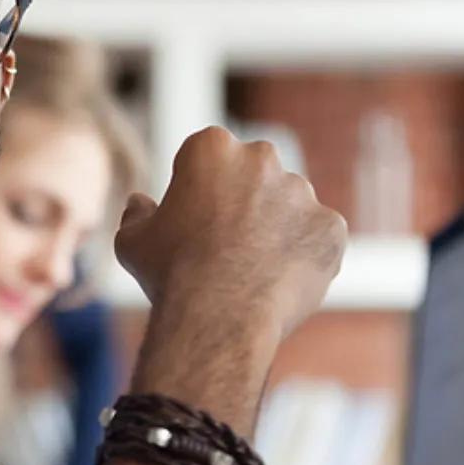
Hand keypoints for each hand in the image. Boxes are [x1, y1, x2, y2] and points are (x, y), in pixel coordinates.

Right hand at [114, 127, 344, 342]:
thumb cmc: (170, 274)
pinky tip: (280, 280)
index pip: (208, 157)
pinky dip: (305, 254)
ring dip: (276, 225)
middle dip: (244, 198)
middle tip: (227, 242)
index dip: (199, 188)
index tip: (194, 217)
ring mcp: (302, 191)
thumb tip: (139, 203)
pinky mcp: (331, 226)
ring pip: (289, 204)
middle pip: (255, 173)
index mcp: (211, 148)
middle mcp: (261, 158)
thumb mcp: (132, 241)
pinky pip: (319, 236)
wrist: (219, 316)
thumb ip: (136, 214)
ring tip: (254, 269)